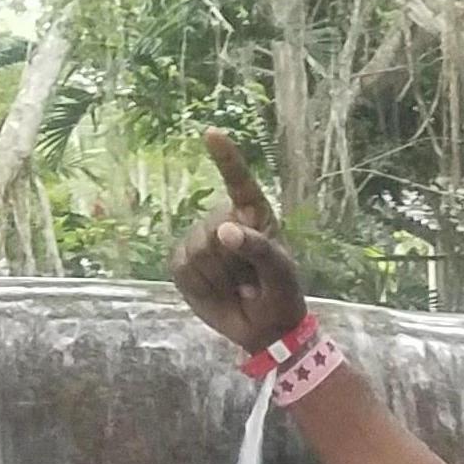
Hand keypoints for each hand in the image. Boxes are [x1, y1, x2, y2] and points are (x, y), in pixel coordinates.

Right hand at [169, 131, 307, 353]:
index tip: (212, 134)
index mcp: (254, 215)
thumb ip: (259, 249)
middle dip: (231, 261)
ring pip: (198, 251)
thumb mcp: (281, 274)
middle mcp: (224, 220)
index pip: (240, 183)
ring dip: (219, 277)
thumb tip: (224, 231)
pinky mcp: (182, 261)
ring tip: (236, 284)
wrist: (264, 330)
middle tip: (250, 278)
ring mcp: (200, 240)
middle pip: (213, 230)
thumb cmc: (281, 295)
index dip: (226, 159)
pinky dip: (202, 286)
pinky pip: (185, 269)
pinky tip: (217, 290)